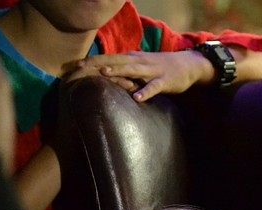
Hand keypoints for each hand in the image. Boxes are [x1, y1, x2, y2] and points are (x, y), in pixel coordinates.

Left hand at [64, 50, 213, 101]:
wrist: (187, 65)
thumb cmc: (160, 68)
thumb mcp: (140, 66)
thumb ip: (125, 70)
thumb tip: (104, 76)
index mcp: (132, 58)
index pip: (108, 58)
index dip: (91, 61)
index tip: (73, 66)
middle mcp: (139, 62)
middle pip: (115, 61)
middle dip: (97, 64)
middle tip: (79, 68)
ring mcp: (152, 71)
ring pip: (133, 70)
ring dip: (119, 71)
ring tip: (104, 75)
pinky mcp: (164, 81)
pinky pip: (154, 87)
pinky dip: (146, 92)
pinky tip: (137, 98)